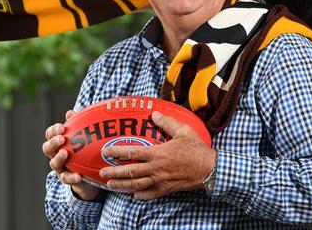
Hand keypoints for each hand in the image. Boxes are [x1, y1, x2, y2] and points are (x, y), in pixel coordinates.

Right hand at [42, 110, 101, 200]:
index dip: (53, 130)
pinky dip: (71, 177)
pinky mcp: (66, 178)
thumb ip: (77, 124)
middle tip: (61, 138)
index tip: (62, 127)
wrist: (89, 172)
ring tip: (65, 153)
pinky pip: (67, 178)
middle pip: (47, 148)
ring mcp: (59, 167)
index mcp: (58, 142)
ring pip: (54, 163)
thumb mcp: (83, 136)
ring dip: (58, 158)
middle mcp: (55, 154)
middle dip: (53, 142)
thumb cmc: (84, 149)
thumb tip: (70, 113)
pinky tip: (78, 176)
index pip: (50, 134)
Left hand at [100, 111, 215, 199]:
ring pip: (136, 185)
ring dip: (122, 185)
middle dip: (114, 172)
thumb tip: (154, 115)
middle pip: (130, 172)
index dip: (117, 152)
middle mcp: (156, 168)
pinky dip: (140, 195)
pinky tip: (133, 194)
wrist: (208, 168)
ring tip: (111, 185)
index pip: (132, 152)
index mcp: (158, 153)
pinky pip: (150, 194)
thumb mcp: (183, 130)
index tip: (106, 151)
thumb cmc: (196, 149)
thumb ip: (167, 122)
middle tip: (102, 172)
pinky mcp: (166, 188)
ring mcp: (160, 180)